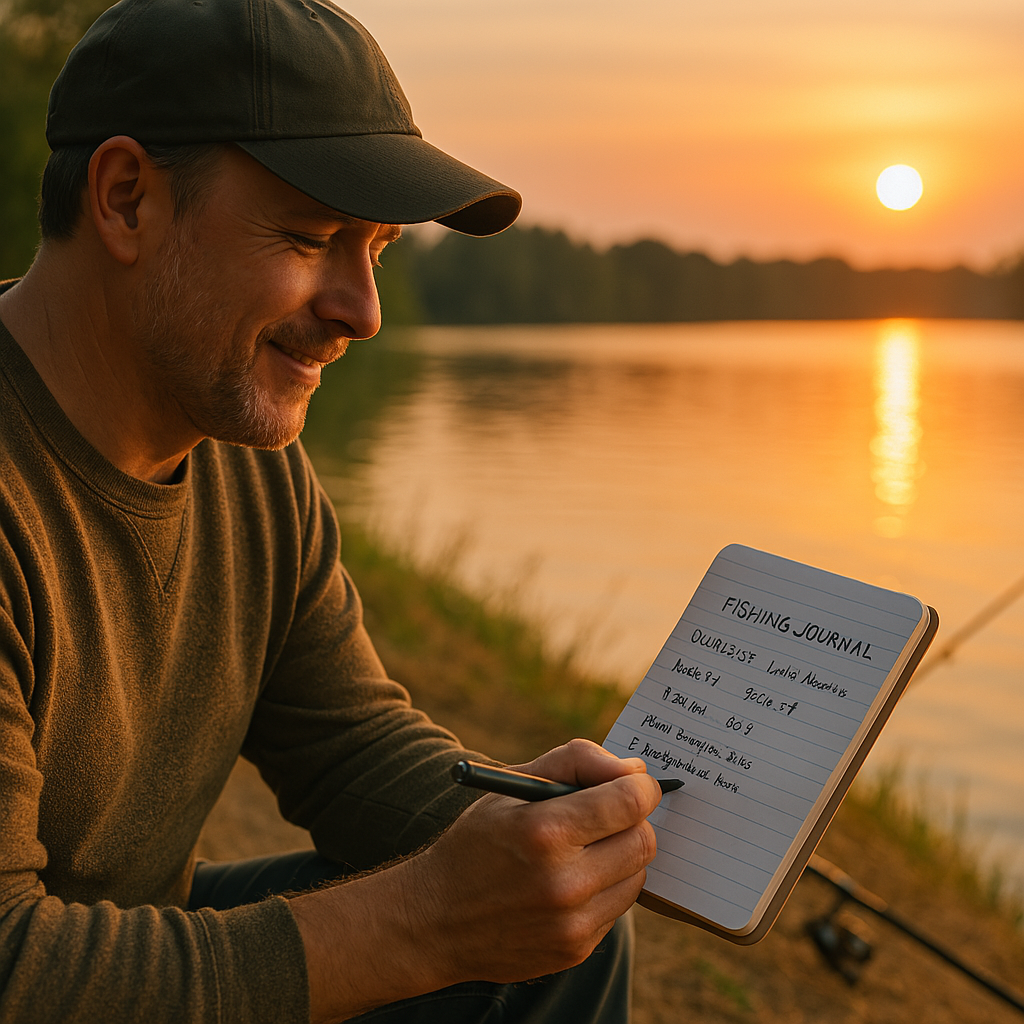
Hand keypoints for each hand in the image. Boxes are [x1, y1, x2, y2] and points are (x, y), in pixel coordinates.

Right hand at [409, 738, 660, 977]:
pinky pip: (618, 908)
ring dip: (621, 855)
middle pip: (643, 840)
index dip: (639, 786)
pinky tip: (571, 881)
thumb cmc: (477, 840)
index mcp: (545, 831)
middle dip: (633, 820)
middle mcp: (564, 882)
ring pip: (637, 876)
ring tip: (584, 848)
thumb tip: (633, 770)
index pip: (630, 802)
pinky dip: (606, 888)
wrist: (434, 919)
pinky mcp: (576, 949)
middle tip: (608, 814)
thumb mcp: (512, 784)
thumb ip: (576, 761)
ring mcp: (572, 923)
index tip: (633, 782)